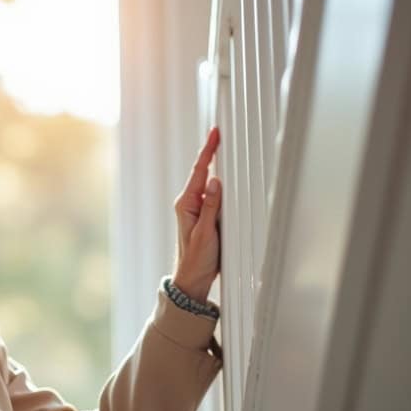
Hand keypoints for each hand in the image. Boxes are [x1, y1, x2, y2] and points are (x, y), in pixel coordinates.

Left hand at [171, 126, 222, 302]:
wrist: (193, 278)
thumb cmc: (197, 258)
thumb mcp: (206, 232)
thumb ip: (211, 206)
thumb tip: (215, 181)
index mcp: (186, 203)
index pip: (199, 171)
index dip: (207, 151)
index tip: (214, 133)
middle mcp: (189, 202)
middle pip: (202, 172)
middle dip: (211, 152)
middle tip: (219, 132)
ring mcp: (196, 208)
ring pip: (208, 182)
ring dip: (215, 166)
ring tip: (222, 147)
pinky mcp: (204, 215)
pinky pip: (213, 194)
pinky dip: (219, 183)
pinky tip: (225, 176)